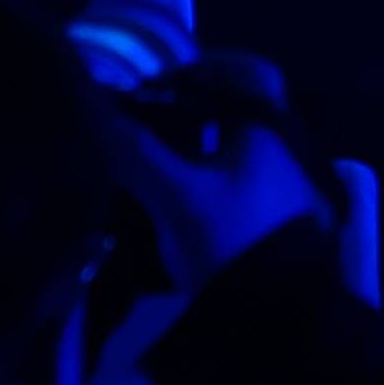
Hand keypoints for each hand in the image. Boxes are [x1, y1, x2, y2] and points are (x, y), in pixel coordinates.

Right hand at [100, 49, 331, 292]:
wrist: (277, 318)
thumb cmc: (233, 240)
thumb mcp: (177, 197)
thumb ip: (136, 152)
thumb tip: (97, 112)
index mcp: (271, 128)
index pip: (249, 71)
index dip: (205, 66)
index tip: (160, 82)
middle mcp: (285, 149)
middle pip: (236, 110)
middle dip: (189, 112)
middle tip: (141, 123)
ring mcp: (284, 187)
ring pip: (234, 149)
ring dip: (193, 150)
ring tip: (143, 163)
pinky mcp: (273, 221)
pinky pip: (235, 183)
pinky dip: (203, 181)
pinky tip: (167, 201)